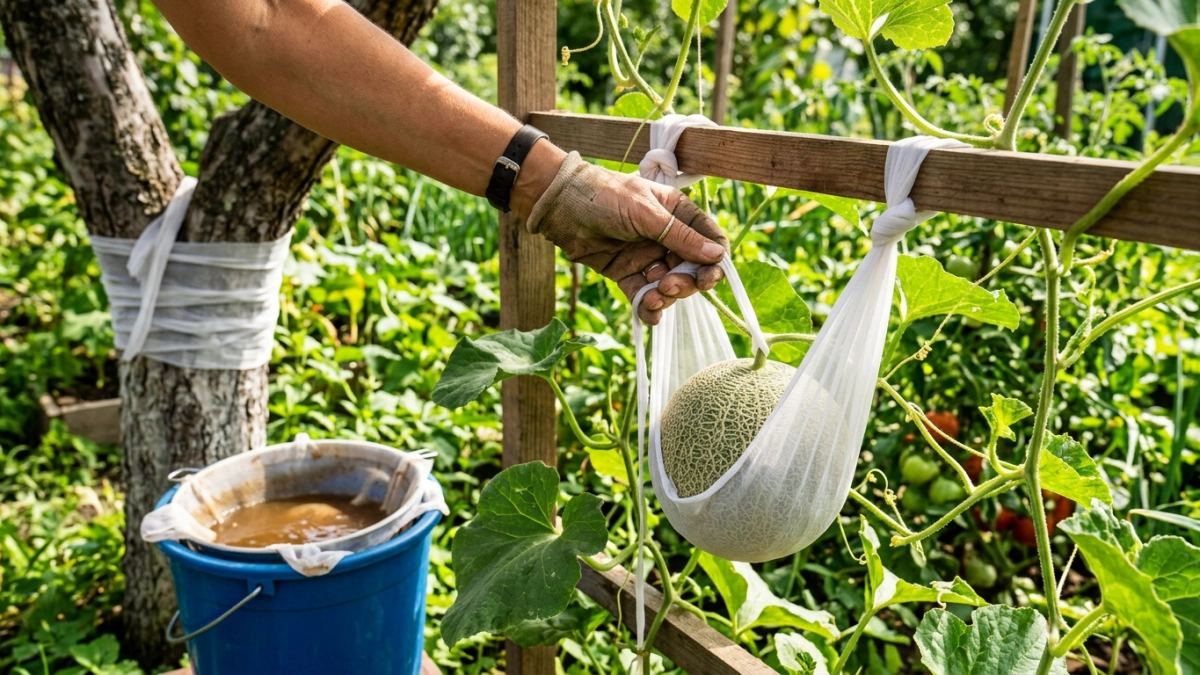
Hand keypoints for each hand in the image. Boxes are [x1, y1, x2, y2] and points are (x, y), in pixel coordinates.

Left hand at [525, 151, 727, 324]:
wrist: (560, 206)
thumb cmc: (604, 196)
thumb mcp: (646, 213)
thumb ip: (680, 236)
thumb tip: (717, 256)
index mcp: (678, 214)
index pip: (709, 240)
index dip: (714, 262)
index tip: (707, 279)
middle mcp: (666, 237)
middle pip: (691, 269)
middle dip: (685, 283)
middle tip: (670, 286)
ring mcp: (646, 257)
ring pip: (669, 285)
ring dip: (666, 296)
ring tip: (654, 297)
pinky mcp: (626, 273)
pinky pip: (643, 295)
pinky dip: (648, 308)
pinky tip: (649, 316)